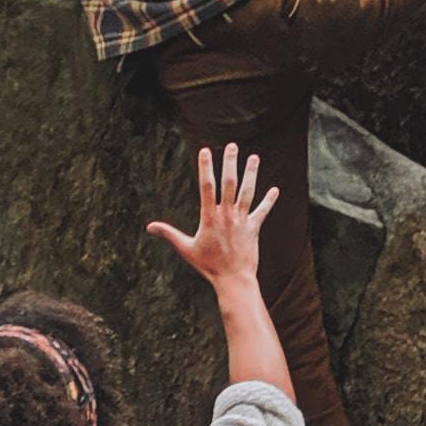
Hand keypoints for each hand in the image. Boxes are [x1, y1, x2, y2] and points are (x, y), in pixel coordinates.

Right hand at [147, 140, 276, 289]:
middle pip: (229, 183)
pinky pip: (262, 211)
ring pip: (247, 192)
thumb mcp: (186, 249)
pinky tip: (275, 189)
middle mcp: (227, 215)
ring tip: (254, 157)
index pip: (206, 186)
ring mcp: (242, 221)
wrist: (233, 279)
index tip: (205, 150)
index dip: (205, 167)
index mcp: (209, 217)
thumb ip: (169, 234)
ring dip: (251, 174)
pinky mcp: (254, 229)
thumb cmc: (208, 266)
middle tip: (232, 145)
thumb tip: (149, 227)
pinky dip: (269, 201)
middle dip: (230, 163)